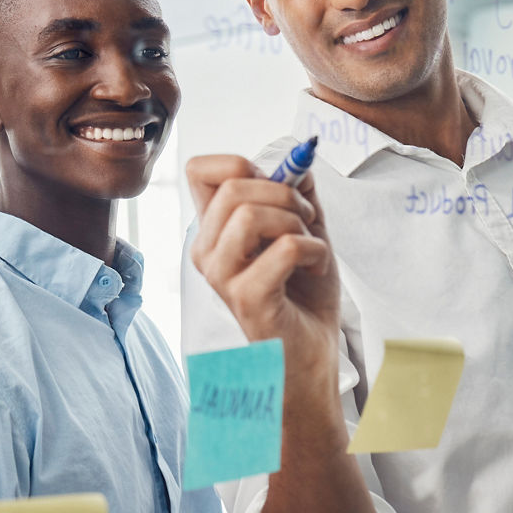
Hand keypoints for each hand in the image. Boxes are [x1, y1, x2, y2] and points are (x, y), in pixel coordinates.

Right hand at [187, 155, 339, 388]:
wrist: (309, 353)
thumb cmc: (301, 294)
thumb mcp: (303, 229)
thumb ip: (297, 191)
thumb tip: (298, 159)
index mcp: (213, 230)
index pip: (198, 170)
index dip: (238, 164)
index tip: (271, 188)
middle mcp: (206, 250)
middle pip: (231, 187)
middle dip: (283, 192)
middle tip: (305, 220)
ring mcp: (222, 275)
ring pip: (249, 214)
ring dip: (296, 221)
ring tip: (309, 244)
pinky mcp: (246, 298)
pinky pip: (284, 248)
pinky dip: (313, 250)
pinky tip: (314, 267)